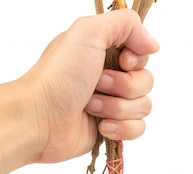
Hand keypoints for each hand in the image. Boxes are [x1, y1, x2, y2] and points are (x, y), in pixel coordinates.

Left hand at [18, 8, 159, 163]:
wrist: (39, 118)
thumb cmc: (58, 75)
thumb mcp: (90, 32)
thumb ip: (126, 23)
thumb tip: (152, 44)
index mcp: (104, 52)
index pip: (142, 53)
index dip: (137, 59)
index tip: (121, 61)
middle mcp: (108, 76)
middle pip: (146, 81)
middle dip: (124, 85)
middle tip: (96, 84)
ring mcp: (110, 105)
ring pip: (143, 106)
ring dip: (117, 107)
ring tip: (90, 107)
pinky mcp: (111, 129)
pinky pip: (138, 129)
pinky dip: (121, 128)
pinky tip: (99, 126)